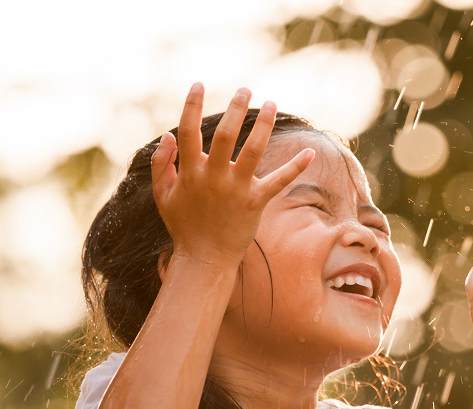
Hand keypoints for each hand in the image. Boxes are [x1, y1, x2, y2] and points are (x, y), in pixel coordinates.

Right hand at [150, 83, 313, 267]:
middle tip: (245, 88)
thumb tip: (168, 135)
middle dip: (235, 108)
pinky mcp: (256, 202)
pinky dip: (296, 167)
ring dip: (264, 125)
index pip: (188, 132)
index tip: (198, 85)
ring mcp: (237, 189)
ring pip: (254, 150)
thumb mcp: (163, 196)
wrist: (205, 258)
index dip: (191, 106)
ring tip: (271, 104)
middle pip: (226, 135)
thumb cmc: (184, 225)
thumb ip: (162, 165)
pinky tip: (310, 151)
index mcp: (190, 173)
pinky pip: (279, 181)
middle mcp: (214, 177)